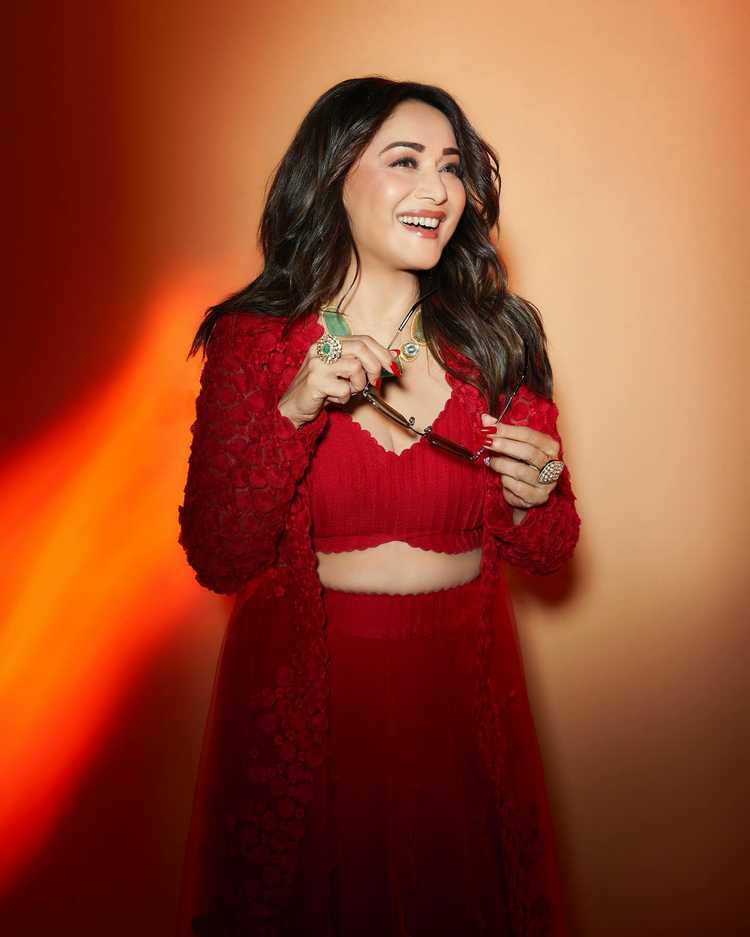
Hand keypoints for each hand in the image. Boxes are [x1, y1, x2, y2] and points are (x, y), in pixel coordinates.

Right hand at [279, 334, 397, 428]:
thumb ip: (361, 363)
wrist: (294, 407)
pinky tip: (334, 398)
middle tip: (375, 383)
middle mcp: (321, 348)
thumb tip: (390, 359)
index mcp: (329, 342)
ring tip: (347, 391)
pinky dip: (345, 397)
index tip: (392, 366)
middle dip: (375, 366)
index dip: (382, 352)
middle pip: (361, 348)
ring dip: (358, 385)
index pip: (363, 339)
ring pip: (355, 367)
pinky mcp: (315, 381)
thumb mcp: (342, 372)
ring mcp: (317, 364)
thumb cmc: (321, 389)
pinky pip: (345, 388)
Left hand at [480, 412, 561, 509]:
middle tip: (486, 443)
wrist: (528, 491)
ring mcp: (547, 482)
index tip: (489, 429)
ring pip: (521, 471)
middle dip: (504, 446)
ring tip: (491, 462)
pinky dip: (506, 482)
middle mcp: (553, 464)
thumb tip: (485, 419)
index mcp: (550, 446)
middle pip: (528, 452)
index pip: (529, 435)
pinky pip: (518, 488)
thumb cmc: (522, 463)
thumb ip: (502, 432)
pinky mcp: (538, 497)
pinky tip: (501, 478)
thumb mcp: (514, 445)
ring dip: (501, 465)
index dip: (507, 431)